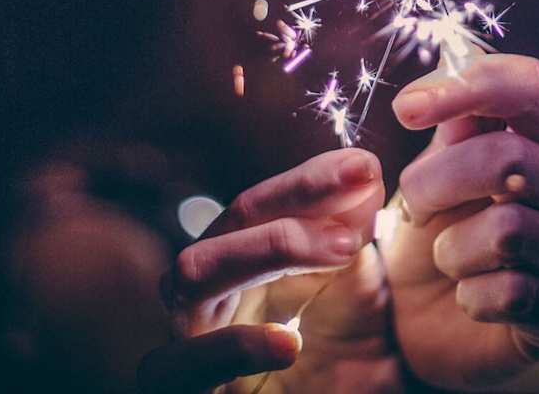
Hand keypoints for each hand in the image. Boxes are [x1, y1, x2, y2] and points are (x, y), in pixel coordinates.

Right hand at [10, 148, 394, 392]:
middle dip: (291, 203)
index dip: (308, 179)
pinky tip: (287, 342)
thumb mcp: (363, 301)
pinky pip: (173, 367)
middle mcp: (208, 297)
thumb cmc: (343, 375)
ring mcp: (186, 344)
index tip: (366, 167)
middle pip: (227, 222)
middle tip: (358, 210)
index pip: (261, 202)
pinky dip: (229, 348)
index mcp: (246, 265)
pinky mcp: (178, 392)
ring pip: (189, 273)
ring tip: (342, 253)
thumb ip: (355, 237)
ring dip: (266, 251)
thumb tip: (364, 167)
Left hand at [382, 53, 538, 388]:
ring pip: (508, 228)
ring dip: (451, 247)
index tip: (403, 108)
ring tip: (446, 259)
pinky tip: (469, 300)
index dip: (467, 86)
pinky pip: (514, 293)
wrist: (424, 333)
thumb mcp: (428, 177)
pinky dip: (471, 296)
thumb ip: (448, 131)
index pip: (531, 85)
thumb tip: (455, 81)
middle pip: (510, 157)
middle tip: (410, 208)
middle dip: (435, 182)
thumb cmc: (431, 238)